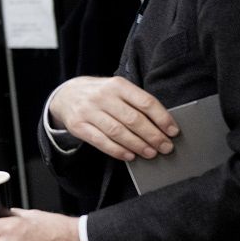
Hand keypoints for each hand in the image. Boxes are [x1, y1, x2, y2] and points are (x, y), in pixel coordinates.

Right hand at [49, 76, 178, 160]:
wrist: (66, 95)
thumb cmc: (100, 95)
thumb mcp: (117, 90)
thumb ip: (135, 103)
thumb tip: (162, 126)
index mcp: (117, 85)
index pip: (145, 102)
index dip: (162, 118)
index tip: (173, 131)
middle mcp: (102, 96)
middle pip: (133, 119)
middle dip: (153, 136)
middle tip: (165, 147)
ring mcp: (88, 111)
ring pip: (118, 132)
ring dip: (138, 145)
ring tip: (151, 153)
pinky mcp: (78, 126)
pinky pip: (101, 141)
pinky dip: (117, 151)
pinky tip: (130, 156)